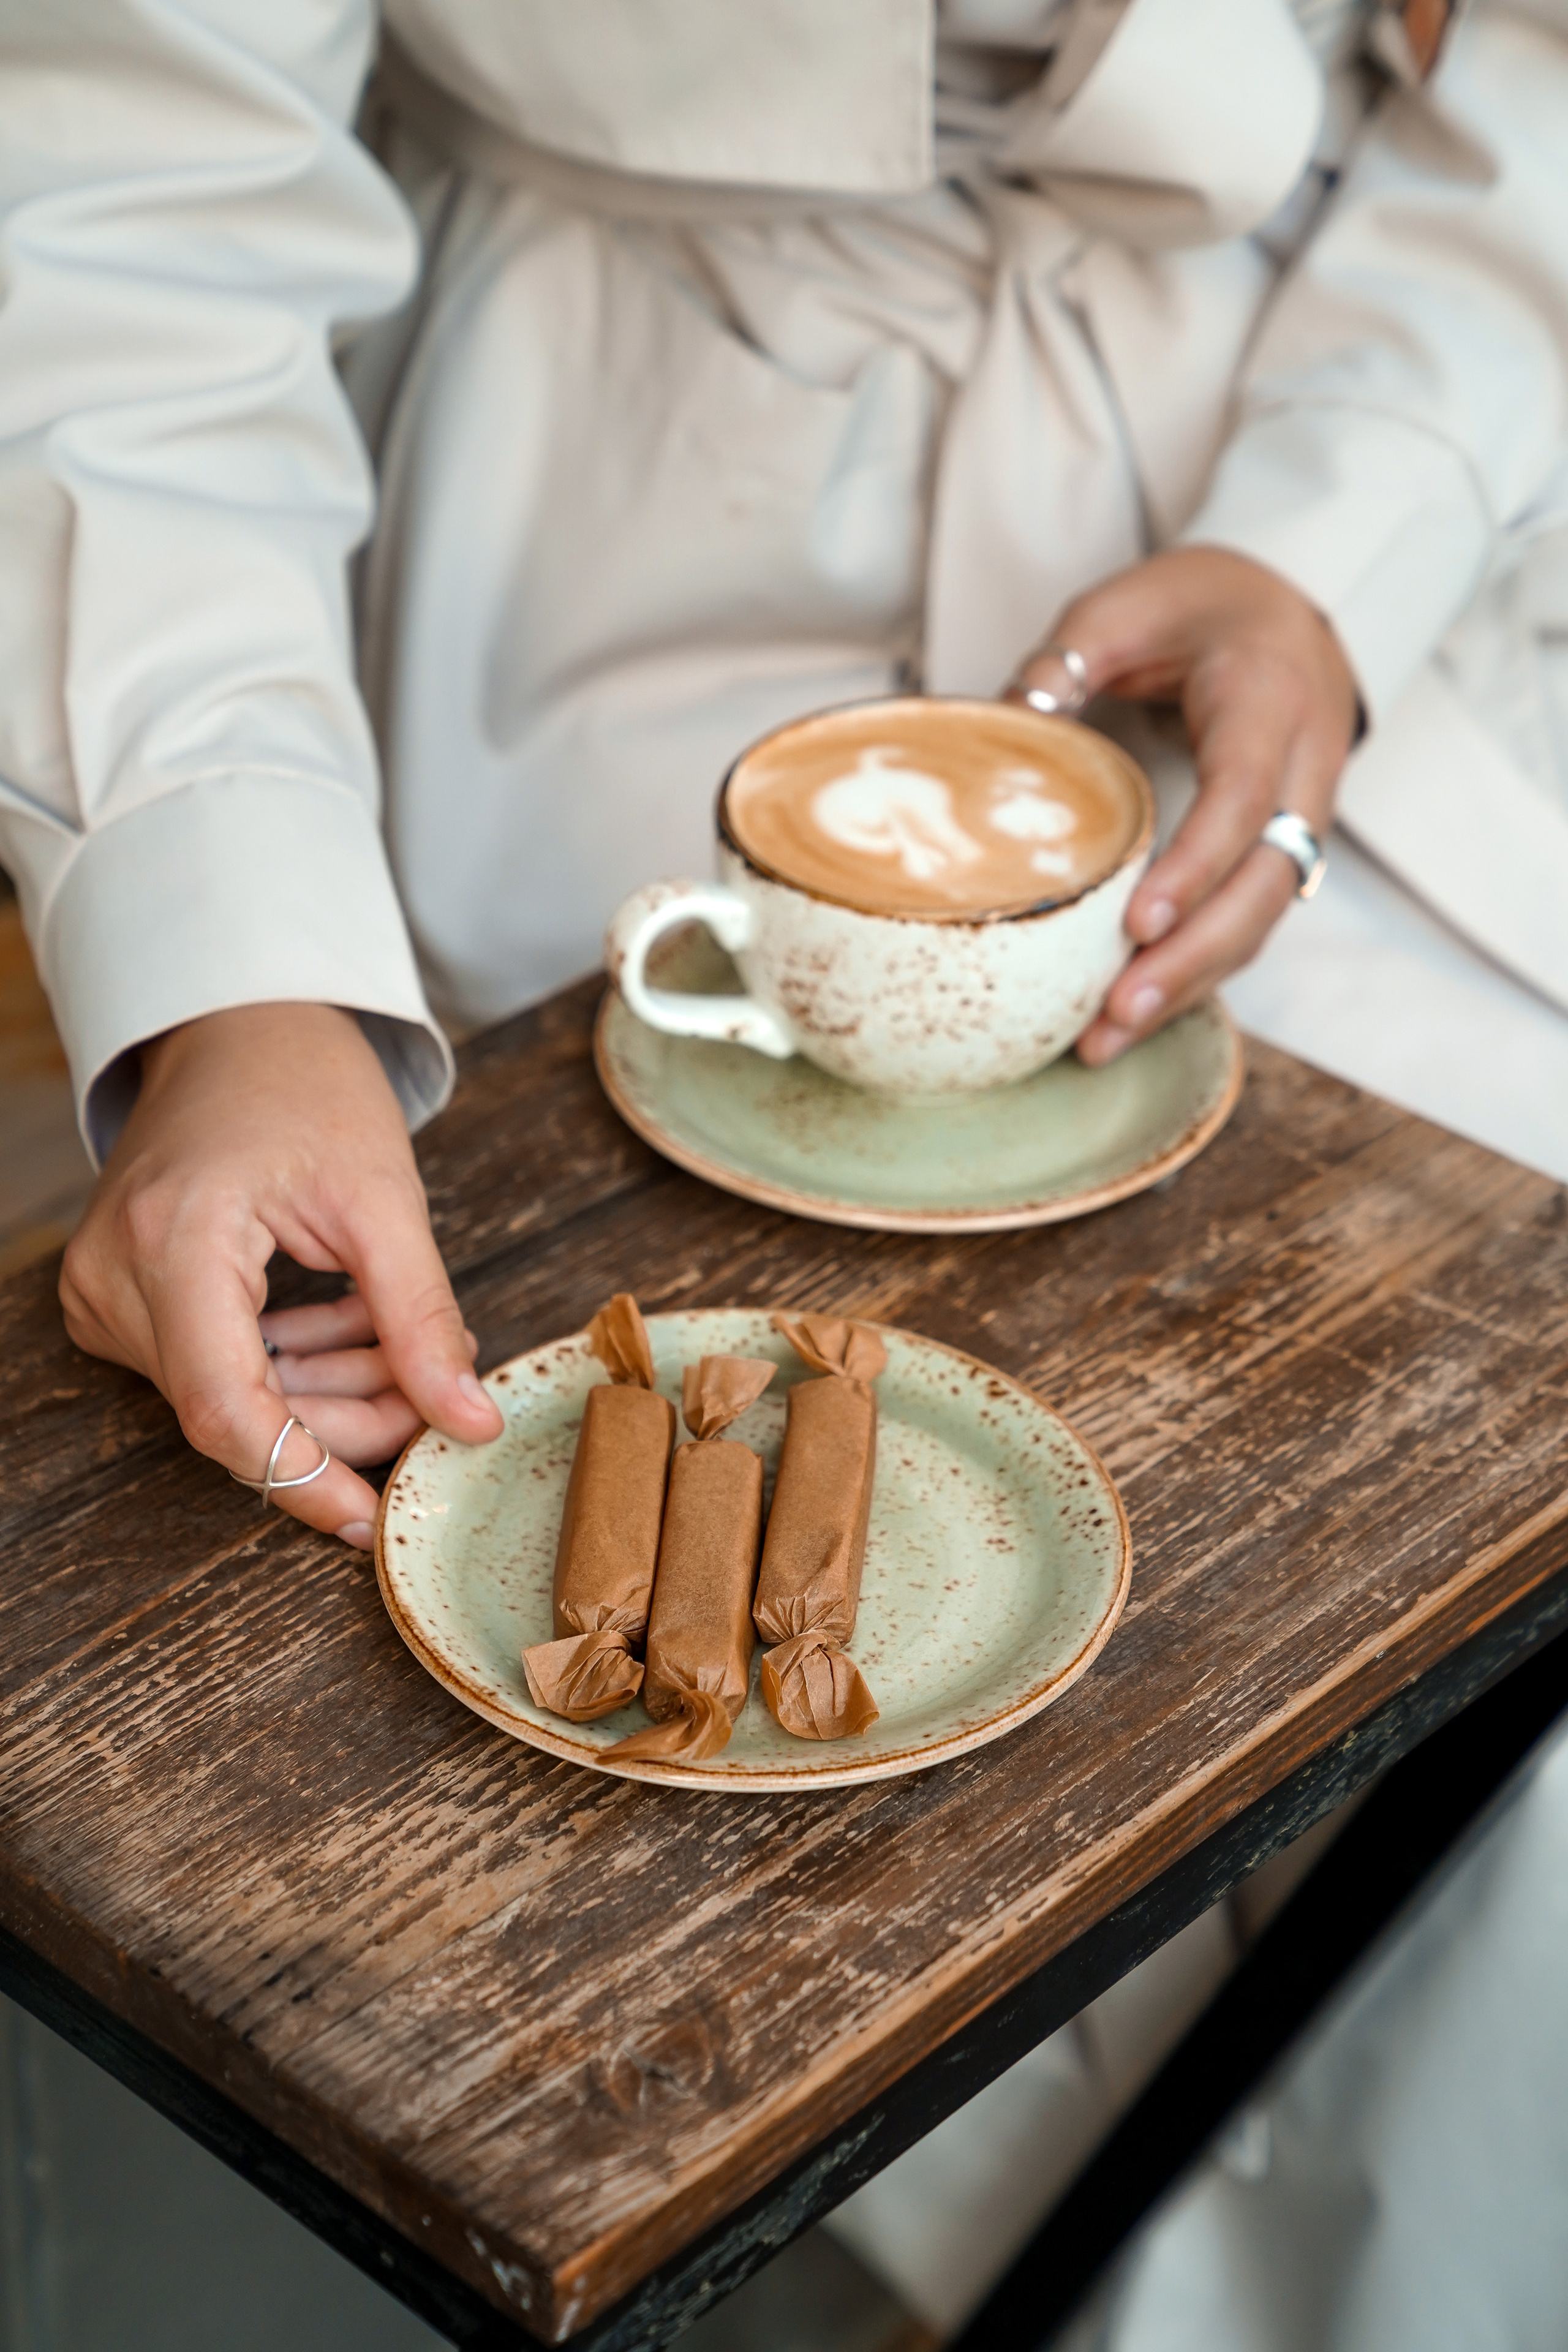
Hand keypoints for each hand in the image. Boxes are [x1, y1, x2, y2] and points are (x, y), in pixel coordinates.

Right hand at [60, 1003, 502, 1546]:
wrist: (237, 1027)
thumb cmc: (304, 1086)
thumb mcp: (384, 1199)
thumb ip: (423, 1319)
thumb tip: (469, 1422)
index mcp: (173, 1240)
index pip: (226, 1410)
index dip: (304, 1479)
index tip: (374, 1518)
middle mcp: (116, 1275)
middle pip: (234, 1412)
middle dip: (344, 1423)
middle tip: (432, 1399)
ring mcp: (108, 1288)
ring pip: (229, 1398)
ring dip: (327, 1393)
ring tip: (403, 1352)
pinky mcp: (122, 1295)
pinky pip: (213, 1366)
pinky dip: (292, 1365)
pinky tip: (354, 1332)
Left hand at [1014, 548, 1359, 1063]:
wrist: (1286, 606)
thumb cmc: (1200, 606)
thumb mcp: (1124, 607)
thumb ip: (1064, 662)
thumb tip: (997, 733)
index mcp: (1269, 698)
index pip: (1243, 796)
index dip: (1196, 866)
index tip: (1140, 924)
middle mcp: (1304, 766)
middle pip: (1265, 883)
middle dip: (1193, 959)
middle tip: (1116, 1016)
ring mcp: (1303, 815)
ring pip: (1263, 918)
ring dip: (1192, 984)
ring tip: (1108, 1041)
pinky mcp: (1281, 850)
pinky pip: (1248, 921)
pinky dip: (1197, 972)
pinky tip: (1133, 1015)